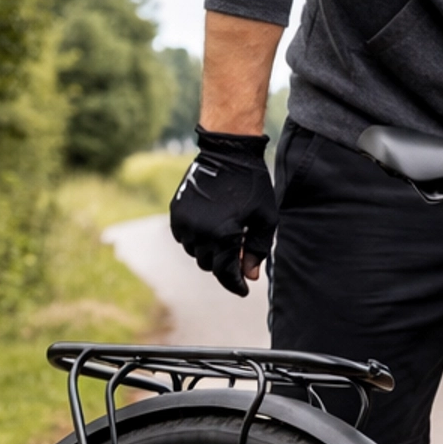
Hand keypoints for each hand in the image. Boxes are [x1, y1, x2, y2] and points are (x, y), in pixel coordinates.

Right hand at [169, 127, 278, 296]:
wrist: (227, 154)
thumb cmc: (252, 186)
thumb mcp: (265, 220)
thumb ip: (258, 250)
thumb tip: (250, 276)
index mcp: (224, 236)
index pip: (226, 273)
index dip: (236, 284)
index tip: (243, 289)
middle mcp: (200, 232)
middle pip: (210, 265)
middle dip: (224, 264)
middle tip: (237, 255)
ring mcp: (185, 223)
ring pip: (194, 253)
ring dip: (208, 251)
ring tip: (223, 237)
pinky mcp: (176, 213)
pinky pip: (183, 238)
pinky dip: (195, 239)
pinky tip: (208, 227)